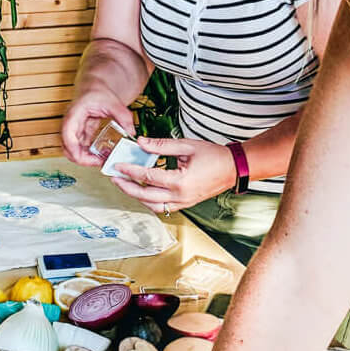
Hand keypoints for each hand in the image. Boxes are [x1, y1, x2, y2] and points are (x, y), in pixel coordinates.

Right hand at [61, 87, 136, 165]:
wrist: (94, 87)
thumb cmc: (98, 92)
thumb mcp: (113, 102)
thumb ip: (123, 117)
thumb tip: (131, 132)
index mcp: (74, 115)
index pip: (67, 137)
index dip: (75, 151)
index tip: (89, 159)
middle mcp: (70, 124)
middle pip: (67, 148)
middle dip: (82, 159)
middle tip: (99, 162)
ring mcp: (74, 131)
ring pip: (72, 151)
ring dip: (85, 159)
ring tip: (102, 160)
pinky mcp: (80, 135)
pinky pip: (80, 149)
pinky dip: (89, 155)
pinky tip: (101, 156)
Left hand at [111, 137, 235, 213]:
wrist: (234, 168)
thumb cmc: (214, 156)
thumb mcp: (187, 145)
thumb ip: (161, 145)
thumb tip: (141, 143)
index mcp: (180, 181)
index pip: (148, 177)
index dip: (130, 171)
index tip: (118, 165)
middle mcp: (180, 196)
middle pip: (146, 196)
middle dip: (127, 187)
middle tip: (115, 179)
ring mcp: (183, 203)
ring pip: (153, 206)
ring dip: (137, 197)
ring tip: (126, 185)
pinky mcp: (185, 204)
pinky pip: (163, 207)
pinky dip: (150, 201)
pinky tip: (143, 191)